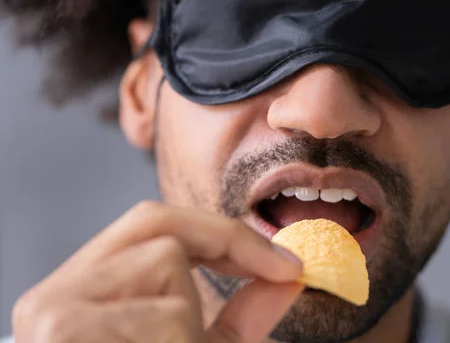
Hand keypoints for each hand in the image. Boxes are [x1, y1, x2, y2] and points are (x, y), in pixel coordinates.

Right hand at [12, 200, 303, 341]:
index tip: (282, 260)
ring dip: (192, 321)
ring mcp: (55, 314)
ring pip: (167, 268)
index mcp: (83, 289)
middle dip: (226, 242)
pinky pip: (167, 318)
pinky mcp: (67, 334)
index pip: (152, 222)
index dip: (223, 231)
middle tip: (282, 270)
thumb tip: (289, 279)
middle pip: (159, 227)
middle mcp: (56, 292)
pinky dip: (182, 342)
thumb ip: (239, 316)